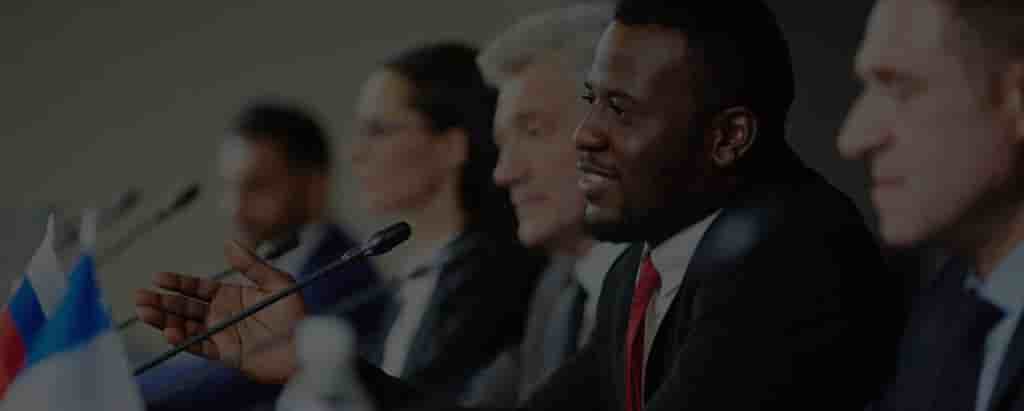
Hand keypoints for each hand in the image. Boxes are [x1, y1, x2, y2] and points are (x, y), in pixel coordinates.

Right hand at [135, 241, 304, 383]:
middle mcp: (221, 314)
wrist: (304, 346)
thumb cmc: (295, 314)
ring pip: (186, 326)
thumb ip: (252, 265)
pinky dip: (183, 340)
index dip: (177, 282)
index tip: (157, 277)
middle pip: (184, 306)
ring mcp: (221, 334)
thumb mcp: (277, 282)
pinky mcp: (224, 354)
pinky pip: (199, 347)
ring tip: (145, 312)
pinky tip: (169, 332)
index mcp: (231, 295)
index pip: (197, 287)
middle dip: (161, 301)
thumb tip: (229, 242)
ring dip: (164, 320)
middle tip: (139, 296)